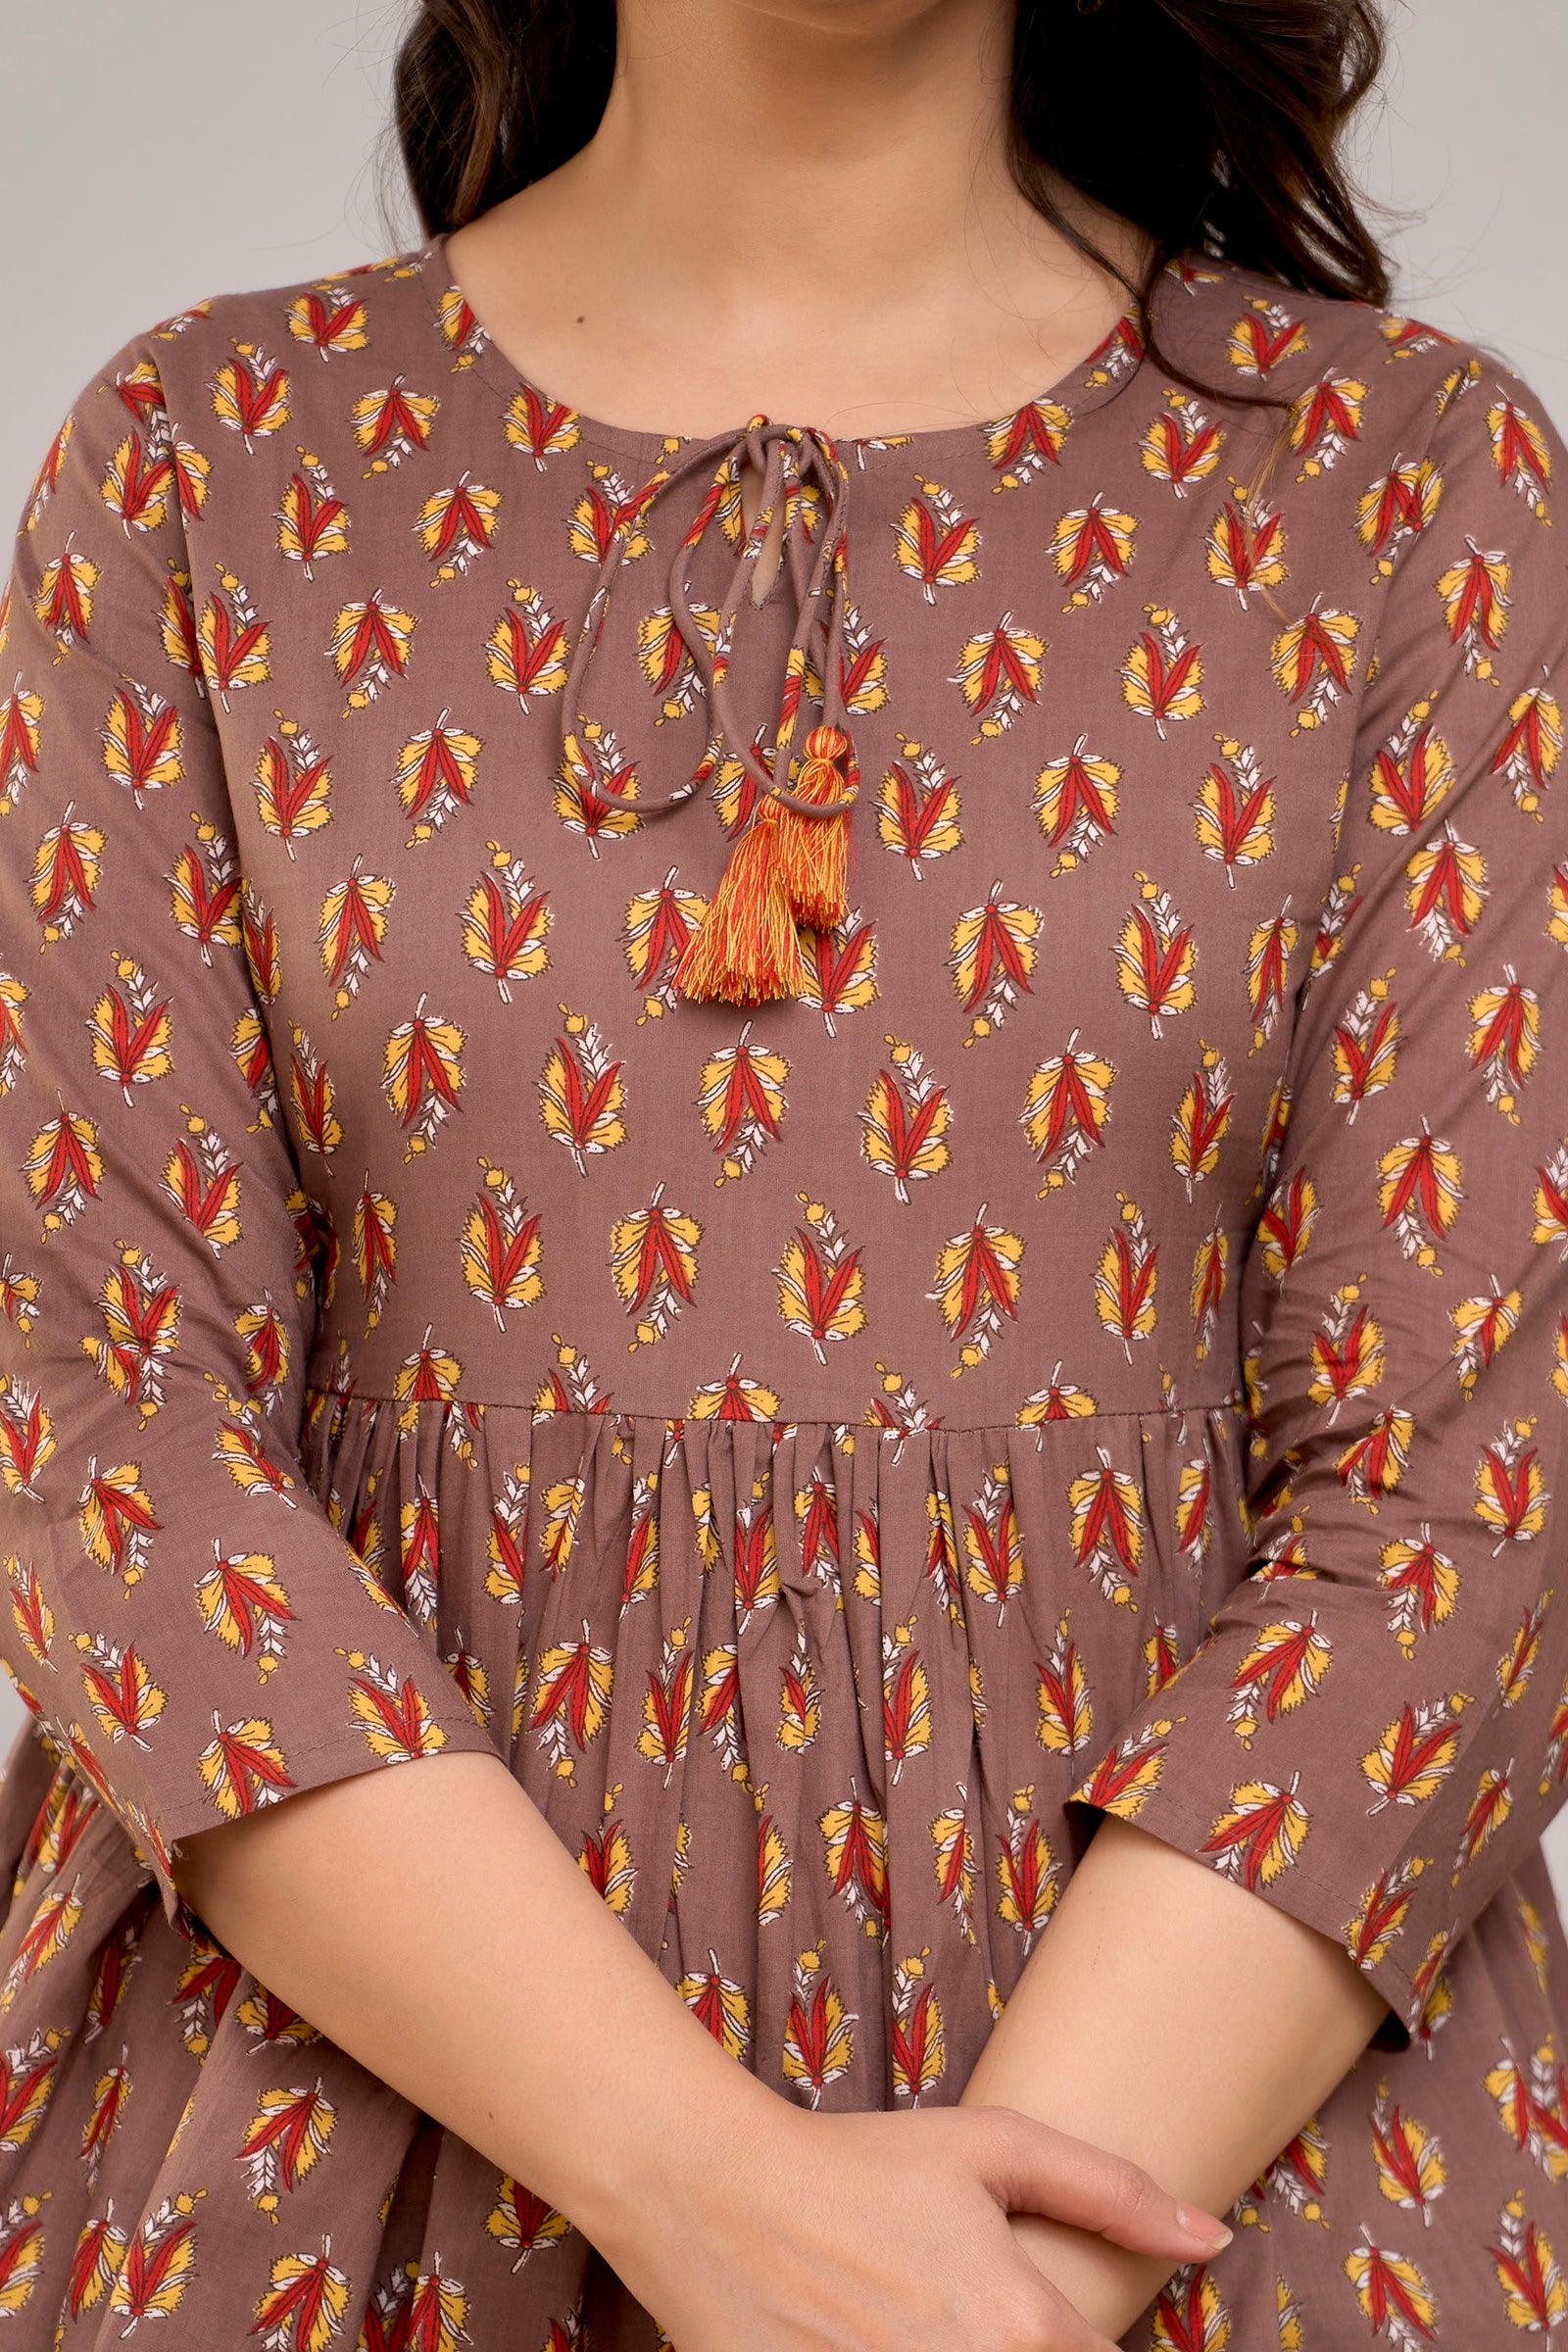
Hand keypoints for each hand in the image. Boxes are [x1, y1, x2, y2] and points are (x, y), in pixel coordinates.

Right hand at [593, 2099, 1232, 2351]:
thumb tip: (1211, 2237)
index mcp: (1021, 2325)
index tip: (1063, 2331)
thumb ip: (1109, 2190)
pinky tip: (889, 2337)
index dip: (1097, 2350)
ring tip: (935, 2319)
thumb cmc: (858, 2162)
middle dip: (1036, 2351)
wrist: (718, 2195)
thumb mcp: (988, 2145)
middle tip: (986, 2315)